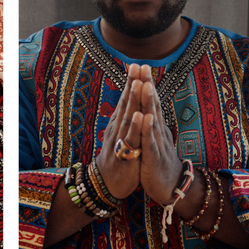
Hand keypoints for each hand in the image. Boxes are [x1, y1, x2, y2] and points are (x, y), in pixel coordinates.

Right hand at [95, 64, 144, 198]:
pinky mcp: (125, 156)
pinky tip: (141, 115)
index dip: (131, 82)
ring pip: (128, 118)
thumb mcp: (121, 134)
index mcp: (119, 123)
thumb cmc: (117, 157)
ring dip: (133, 100)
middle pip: (126, 103)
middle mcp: (118, 128)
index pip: (125, 99)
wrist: (106, 185)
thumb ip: (125, 117)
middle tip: (137, 66)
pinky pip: (131, 140)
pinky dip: (137, 127)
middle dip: (132, 84)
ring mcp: (120, 141)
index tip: (137, 64)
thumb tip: (129, 99)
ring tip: (139, 83)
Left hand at [137, 65, 183, 205]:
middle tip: (143, 66)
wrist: (171, 187)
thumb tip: (147, 102)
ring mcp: (158, 143)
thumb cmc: (159, 161)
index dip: (145, 83)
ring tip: (145, 85)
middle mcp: (158, 130)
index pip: (150, 101)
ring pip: (152, 120)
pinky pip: (150, 142)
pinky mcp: (154, 158)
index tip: (140, 65)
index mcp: (155, 126)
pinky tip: (145, 118)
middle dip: (147, 85)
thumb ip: (151, 120)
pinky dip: (147, 130)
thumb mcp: (153, 137)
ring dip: (149, 102)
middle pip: (153, 105)